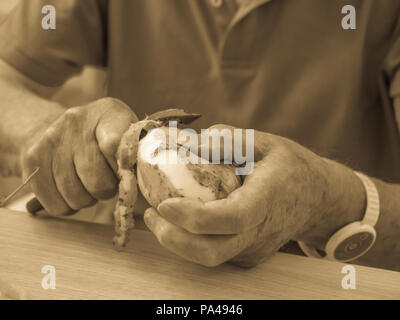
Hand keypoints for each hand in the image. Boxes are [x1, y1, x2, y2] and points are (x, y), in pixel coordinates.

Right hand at [22, 97, 137, 215]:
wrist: (51, 127)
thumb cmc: (100, 138)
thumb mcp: (124, 134)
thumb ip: (135, 153)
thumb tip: (137, 178)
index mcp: (108, 113)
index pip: (116, 144)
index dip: (123, 167)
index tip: (125, 172)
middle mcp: (76, 122)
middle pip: (98, 181)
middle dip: (106, 190)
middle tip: (105, 182)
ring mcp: (51, 140)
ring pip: (77, 197)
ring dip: (87, 199)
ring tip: (86, 183)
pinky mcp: (32, 161)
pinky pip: (57, 204)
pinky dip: (68, 206)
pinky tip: (70, 190)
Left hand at [144, 124, 364, 266]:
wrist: (318, 198)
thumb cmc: (291, 167)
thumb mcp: (265, 143)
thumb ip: (228, 140)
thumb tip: (186, 142)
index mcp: (267, 200)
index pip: (228, 219)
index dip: (191, 217)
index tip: (162, 203)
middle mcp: (260, 232)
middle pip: (211, 252)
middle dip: (172, 238)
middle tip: (151, 214)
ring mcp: (255, 249)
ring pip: (209, 257)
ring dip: (177, 240)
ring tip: (158, 216)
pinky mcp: (249, 255)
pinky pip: (215, 252)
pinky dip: (192, 240)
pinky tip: (182, 220)